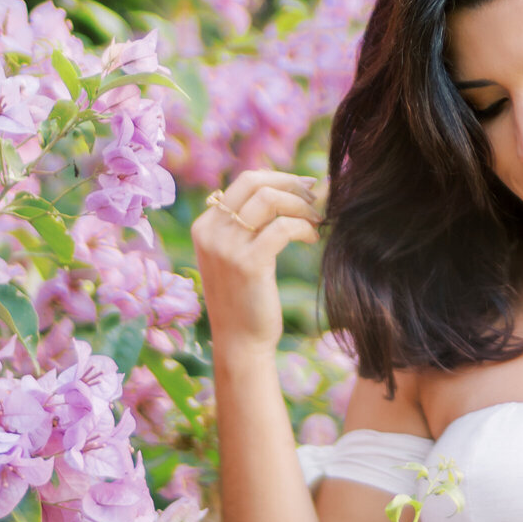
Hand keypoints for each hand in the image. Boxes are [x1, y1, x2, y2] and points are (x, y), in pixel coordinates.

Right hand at [191, 169, 323, 352]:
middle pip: (255, 182)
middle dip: (291, 184)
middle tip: (315, 199)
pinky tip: (312, 238)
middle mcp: (211, 231)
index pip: (245, 181)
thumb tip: (286, 191)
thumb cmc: (245, 299)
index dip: (280, 178)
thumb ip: (247, 226)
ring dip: (301, 205)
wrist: (239, 342)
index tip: (305, 187)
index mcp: (206, 226)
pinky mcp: (248, 263)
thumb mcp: (235, 256)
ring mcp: (226, 247)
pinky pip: (283, 227)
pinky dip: (304, 227)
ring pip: (270, 199)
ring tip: (316, 221)